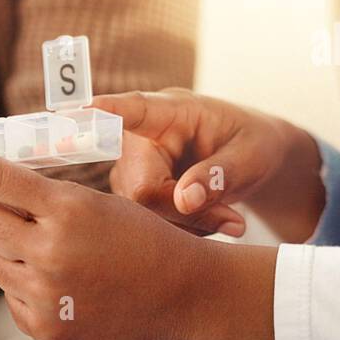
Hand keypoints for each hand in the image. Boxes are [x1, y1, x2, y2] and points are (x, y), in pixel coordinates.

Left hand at [0, 148, 278, 339]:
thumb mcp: (97, 204)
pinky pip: (10, 297)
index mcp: (67, 208)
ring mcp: (46, 296)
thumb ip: (42, 200)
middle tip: (25, 220)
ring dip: (15, 255)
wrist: (185, 295)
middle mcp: (51, 251)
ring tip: (64, 261)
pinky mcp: (46, 330)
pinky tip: (70, 291)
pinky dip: (29, 291)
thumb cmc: (140, 239)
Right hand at [92, 89, 325, 242]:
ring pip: (142, 215)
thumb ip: (220, 173)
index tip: (88, 107)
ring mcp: (130, 169)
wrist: (250, 161)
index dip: (111, 111)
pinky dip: (182, 231)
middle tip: (234, 221)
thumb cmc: (251, 144)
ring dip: (187, 226)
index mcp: (171, 112)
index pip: (137, 110)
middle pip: (140, 189)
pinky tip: (207, 221)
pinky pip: (147, 226)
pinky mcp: (131, 195)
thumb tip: (185, 200)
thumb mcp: (251, 155)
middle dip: (185, 213)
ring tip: (228, 217)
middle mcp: (139, 139)